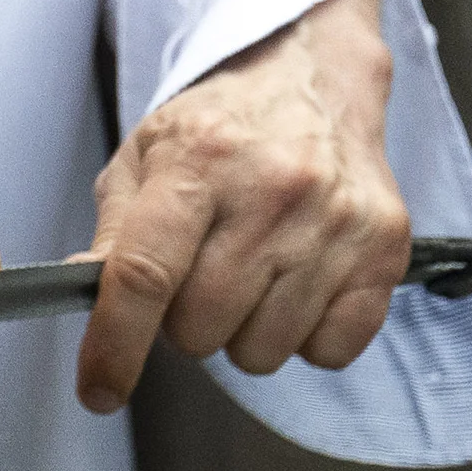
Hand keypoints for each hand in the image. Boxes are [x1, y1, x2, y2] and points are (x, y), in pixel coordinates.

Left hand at [72, 0, 413, 414]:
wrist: (312, 79)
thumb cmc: (222, 125)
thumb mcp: (147, 154)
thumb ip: (115, 231)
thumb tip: (86, 300)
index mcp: (197, 159)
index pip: (144, 274)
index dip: (114, 346)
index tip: (97, 391)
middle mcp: (272, 189)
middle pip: (201, 326)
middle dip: (184, 323)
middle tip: (197, 279)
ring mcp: (336, 221)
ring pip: (263, 351)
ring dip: (243, 332)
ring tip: (249, 275)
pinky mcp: (386, 249)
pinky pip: (329, 352)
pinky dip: (306, 337)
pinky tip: (297, 285)